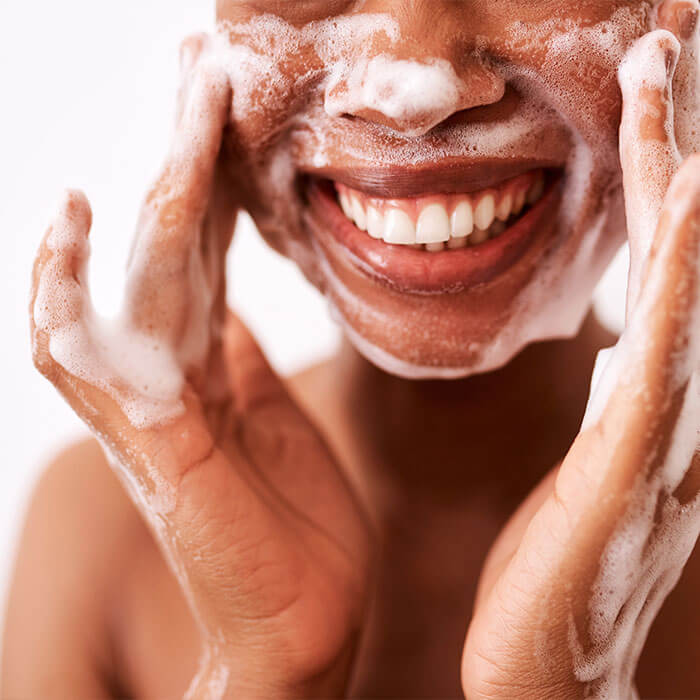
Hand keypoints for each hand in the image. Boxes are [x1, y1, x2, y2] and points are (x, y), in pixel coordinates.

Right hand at [30, 36, 371, 699]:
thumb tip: (229, 308)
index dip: (212, 175)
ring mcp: (152, 407)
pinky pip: (87, 356)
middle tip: (198, 64)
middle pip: (173, 242)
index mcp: (208, 367)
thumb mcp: (274, 422)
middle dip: (184, 153)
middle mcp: (169, 374)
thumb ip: (239, 363)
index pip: (203, 247)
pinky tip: (73, 222)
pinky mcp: (154, 445)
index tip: (227, 105)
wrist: (299, 625)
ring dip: (155, 188)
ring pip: (140, 274)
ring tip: (175, 102)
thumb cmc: (294, 531)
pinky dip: (66, 289)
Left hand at [461, 4, 699, 697]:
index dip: (658, 162)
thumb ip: (609, 397)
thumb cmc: (553, 567)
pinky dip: (683, 260)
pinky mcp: (639, 456)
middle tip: (666, 36)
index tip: (645, 81)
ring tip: (665, 67)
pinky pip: (667, 339)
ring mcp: (671, 420)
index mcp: (650, 387)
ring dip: (679, 166)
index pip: (657, 253)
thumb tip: (619, 339)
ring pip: (682, 269)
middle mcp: (679, 390)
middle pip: (680, 238)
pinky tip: (687, 185)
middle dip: (676, 134)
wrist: (550, 665)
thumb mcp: (581, 463)